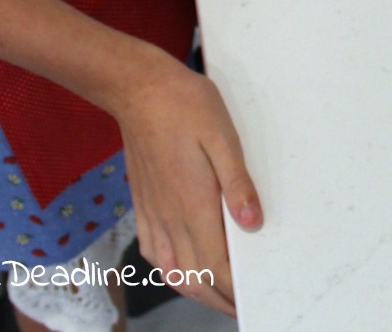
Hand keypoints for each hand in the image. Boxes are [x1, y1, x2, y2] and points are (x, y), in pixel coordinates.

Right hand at [113, 44, 261, 316]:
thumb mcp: (222, 135)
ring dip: (196, 289)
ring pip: (173, 272)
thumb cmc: (184, 105)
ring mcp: (153, 213)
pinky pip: (153, 253)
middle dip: (219, 299)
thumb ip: (237, 182)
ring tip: (217, 291)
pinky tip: (181, 266)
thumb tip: (252, 223)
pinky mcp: (142, 204)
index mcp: (193, 205)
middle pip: (196, 280)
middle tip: (241, 304)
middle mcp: (170, 218)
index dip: (235, 292)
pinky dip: (170, 271)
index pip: (216, 268)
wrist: (138, 88)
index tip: (253, 299)